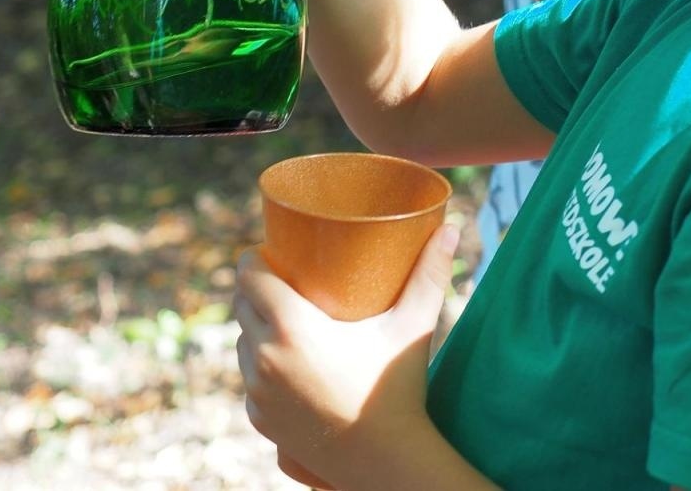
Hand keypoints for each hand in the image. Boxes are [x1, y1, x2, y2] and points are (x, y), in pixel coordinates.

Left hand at [232, 224, 459, 486]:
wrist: (384, 462)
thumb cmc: (399, 390)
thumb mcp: (412, 328)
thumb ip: (430, 276)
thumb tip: (449, 229)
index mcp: (290, 327)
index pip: (249, 275)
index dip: (255, 259)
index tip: (271, 252)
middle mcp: (265, 357)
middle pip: (241, 305)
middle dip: (257, 290)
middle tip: (285, 281)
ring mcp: (258, 391)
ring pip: (243, 343)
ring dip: (256, 329)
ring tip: (282, 319)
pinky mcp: (259, 418)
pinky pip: (250, 380)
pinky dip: (261, 367)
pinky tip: (284, 362)